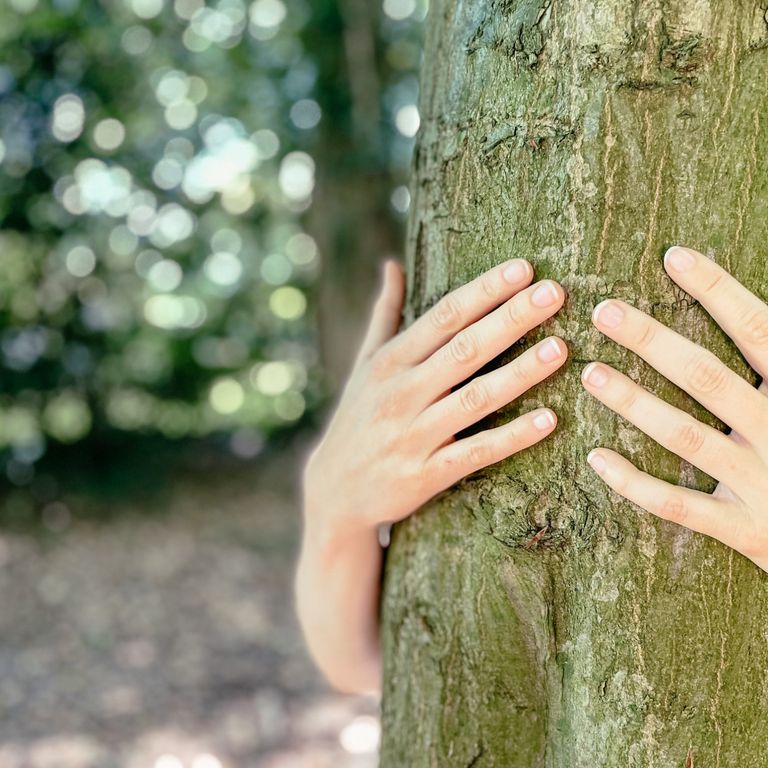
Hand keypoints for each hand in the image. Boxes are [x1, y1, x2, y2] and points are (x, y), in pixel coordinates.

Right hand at [303, 256, 568, 548]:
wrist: (335, 491)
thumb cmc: (357, 418)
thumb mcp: (363, 365)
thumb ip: (383, 316)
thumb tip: (392, 265)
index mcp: (389, 363)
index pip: (443, 318)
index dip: (484, 292)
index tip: (523, 268)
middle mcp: (401, 394)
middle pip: (464, 350)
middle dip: (510, 320)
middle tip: (554, 292)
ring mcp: (413, 435)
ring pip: (475, 399)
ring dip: (519, 374)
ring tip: (560, 349)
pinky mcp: (426, 474)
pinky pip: (476, 452)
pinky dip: (512, 438)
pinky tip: (548, 420)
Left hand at [582, 245, 767, 571]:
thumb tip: (760, 319)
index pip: (760, 329)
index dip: (718, 290)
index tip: (674, 256)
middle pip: (708, 377)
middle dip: (653, 341)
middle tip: (604, 311)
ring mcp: (764, 484)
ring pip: (686, 437)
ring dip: (634, 403)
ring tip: (591, 373)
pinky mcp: (746, 530)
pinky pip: (680, 506)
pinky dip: (635, 484)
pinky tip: (595, 458)